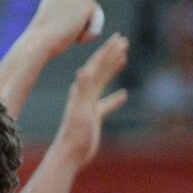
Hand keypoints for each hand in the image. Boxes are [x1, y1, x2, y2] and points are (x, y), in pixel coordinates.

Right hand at [25, 0, 100, 57]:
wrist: (37, 42)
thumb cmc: (40, 36)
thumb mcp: (51, 17)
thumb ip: (65, 9)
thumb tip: (78, 13)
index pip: (74, 3)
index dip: (66, 19)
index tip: (52, 25)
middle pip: (85, 6)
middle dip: (76, 22)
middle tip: (58, 30)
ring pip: (92, 14)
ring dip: (81, 28)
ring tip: (65, 32)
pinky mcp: (88, 5)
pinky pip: (97, 24)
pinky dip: (88, 35)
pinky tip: (74, 36)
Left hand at [56, 33, 128, 165]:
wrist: (68, 154)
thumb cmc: (75, 133)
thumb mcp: (80, 108)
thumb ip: (83, 90)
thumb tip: (85, 69)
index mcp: (81, 90)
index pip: (96, 65)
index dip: (107, 51)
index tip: (119, 38)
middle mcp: (83, 95)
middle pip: (99, 70)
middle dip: (111, 54)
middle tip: (124, 40)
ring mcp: (88, 106)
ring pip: (103, 83)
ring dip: (112, 70)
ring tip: (123, 58)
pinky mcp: (92, 118)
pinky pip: (106, 104)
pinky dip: (114, 98)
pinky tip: (123, 95)